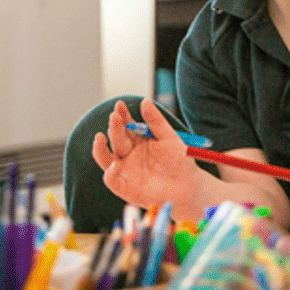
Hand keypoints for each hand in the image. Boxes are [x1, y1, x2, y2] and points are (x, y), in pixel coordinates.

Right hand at [89, 98, 203, 211]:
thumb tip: (145, 101)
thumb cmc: (180, 162)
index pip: (125, 125)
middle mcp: (128, 154)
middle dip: (114, 127)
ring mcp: (125, 171)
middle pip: (116, 139)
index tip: (120, 105)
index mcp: (138, 141)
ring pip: (105, 158)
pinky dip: (109, 174)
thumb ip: (156, 122)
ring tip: (100, 137)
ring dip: (100, 148)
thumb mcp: (169, 138)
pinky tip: (114, 166)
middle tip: (115, 117)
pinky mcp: (125, 188)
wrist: (189, 187)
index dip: (122, 115)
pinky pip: (112, 181)